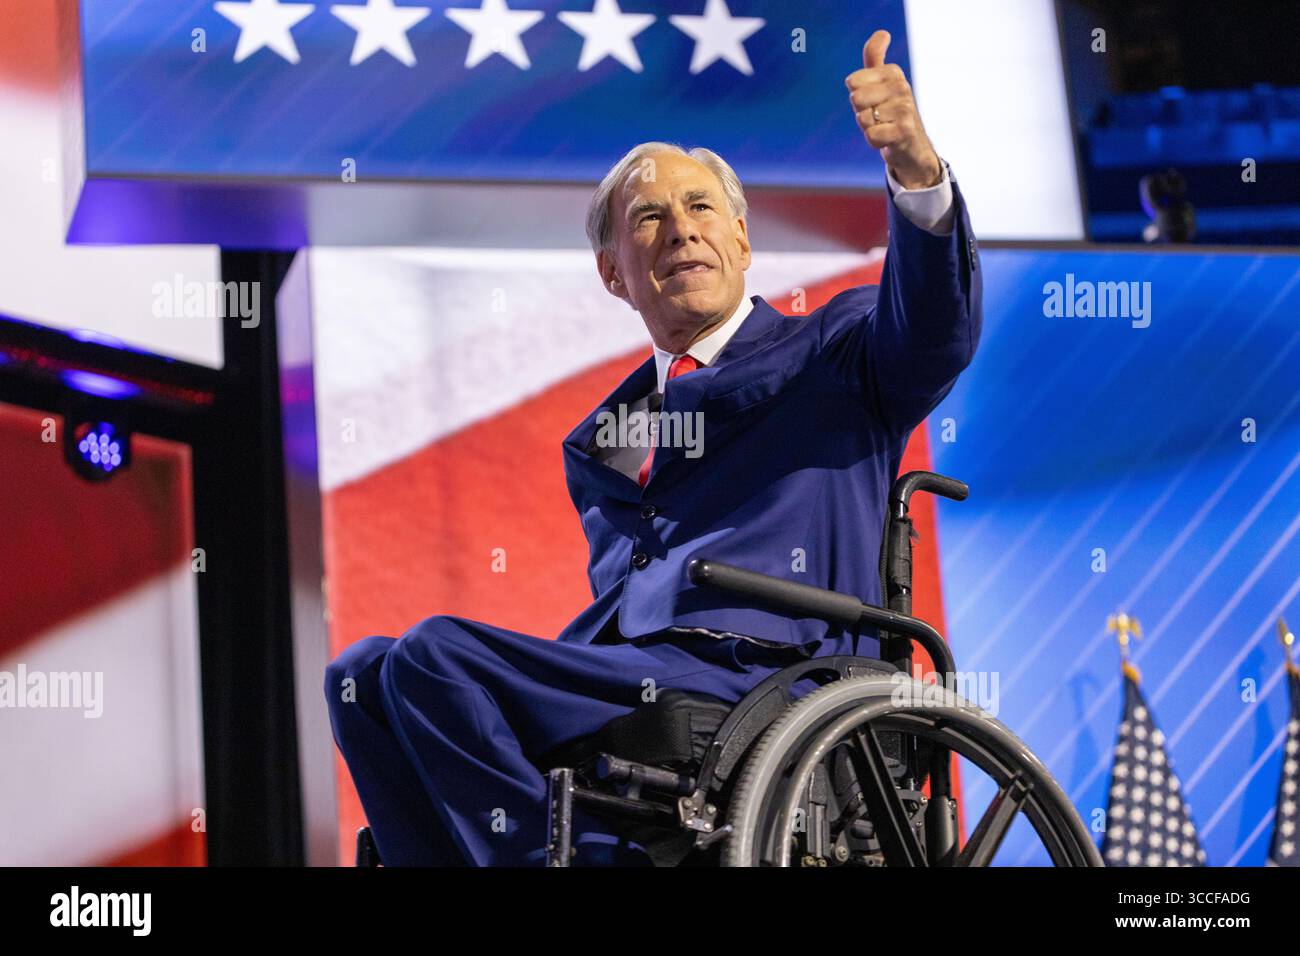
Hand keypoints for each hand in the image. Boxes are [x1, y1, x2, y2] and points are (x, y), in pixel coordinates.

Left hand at [845, 30, 941, 189]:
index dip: (857, 96)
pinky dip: (874, 141)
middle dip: (862, 113)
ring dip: (869, 128)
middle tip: (878, 117)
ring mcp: (905, 108)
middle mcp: (901, 86)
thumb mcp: (882, 82)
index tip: (873, 101)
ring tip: (884, 127)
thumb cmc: (890, 112)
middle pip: (855, 100)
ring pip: (862, 119)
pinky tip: (887, 140)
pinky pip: (871, 136)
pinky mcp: (904, 131)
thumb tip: (883, 32)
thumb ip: (875, 57)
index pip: (852, 82)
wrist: (912, 146)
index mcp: (893, 72)